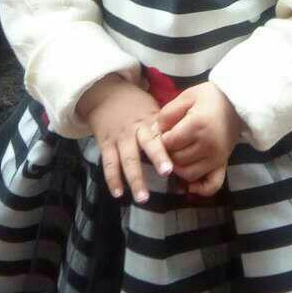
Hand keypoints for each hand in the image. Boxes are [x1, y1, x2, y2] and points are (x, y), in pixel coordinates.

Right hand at [77, 74, 171, 203]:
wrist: (104, 94)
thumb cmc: (135, 105)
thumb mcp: (151, 109)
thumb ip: (164, 127)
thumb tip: (186, 145)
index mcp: (150, 122)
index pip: (162, 134)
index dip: (170, 146)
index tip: (180, 157)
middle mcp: (136, 130)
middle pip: (148, 144)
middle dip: (157, 158)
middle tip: (167, 173)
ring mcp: (120, 138)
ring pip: (127, 159)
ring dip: (135, 179)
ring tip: (143, 198)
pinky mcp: (106, 144)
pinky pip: (109, 164)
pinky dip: (113, 179)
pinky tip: (118, 194)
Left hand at [157, 83, 241, 195]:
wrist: (237, 103)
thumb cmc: (209, 97)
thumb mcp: (187, 96)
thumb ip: (168, 113)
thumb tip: (154, 132)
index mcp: (197, 125)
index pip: (169, 143)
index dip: (161, 139)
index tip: (162, 132)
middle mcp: (208, 144)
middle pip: (177, 159)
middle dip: (168, 153)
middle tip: (169, 144)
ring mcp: (217, 157)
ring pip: (188, 174)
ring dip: (178, 168)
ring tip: (177, 156)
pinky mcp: (223, 164)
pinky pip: (211, 185)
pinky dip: (199, 188)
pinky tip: (190, 184)